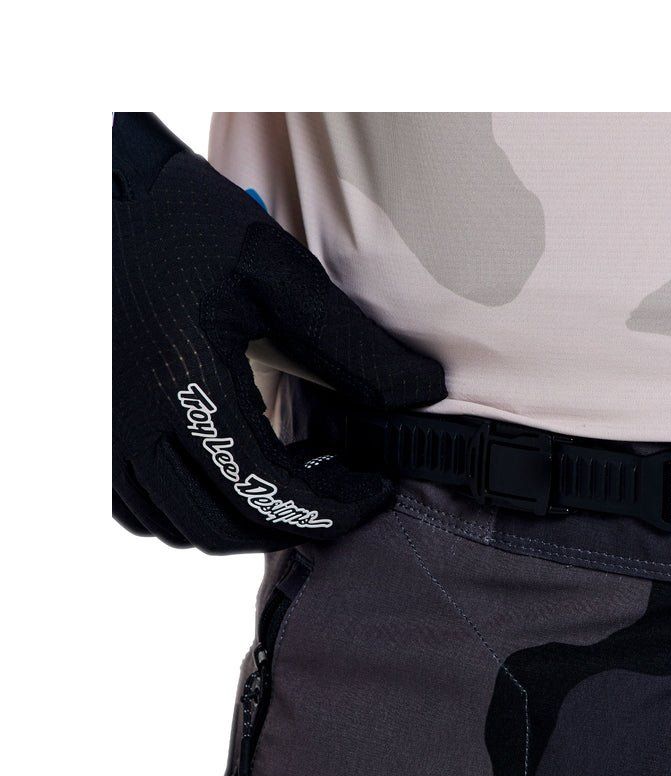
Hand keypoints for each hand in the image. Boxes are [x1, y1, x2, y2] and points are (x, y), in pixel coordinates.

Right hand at [113, 113, 445, 552]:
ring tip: (297, 488)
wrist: (101, 198)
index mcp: (183, 387)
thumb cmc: (185, 223)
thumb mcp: (278, 271)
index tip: (373, 492)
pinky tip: (233, 480)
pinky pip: (140, 511)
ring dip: (246, 524)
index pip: (267, 489)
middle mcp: (131, 425)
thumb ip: (351, 344)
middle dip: (295, 524)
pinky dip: (192, 514)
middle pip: (224, 526)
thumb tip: (421, 393)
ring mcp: (105, 435)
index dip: (331, 506)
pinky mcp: (96, 432)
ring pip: (180, 528)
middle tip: (344, 497)